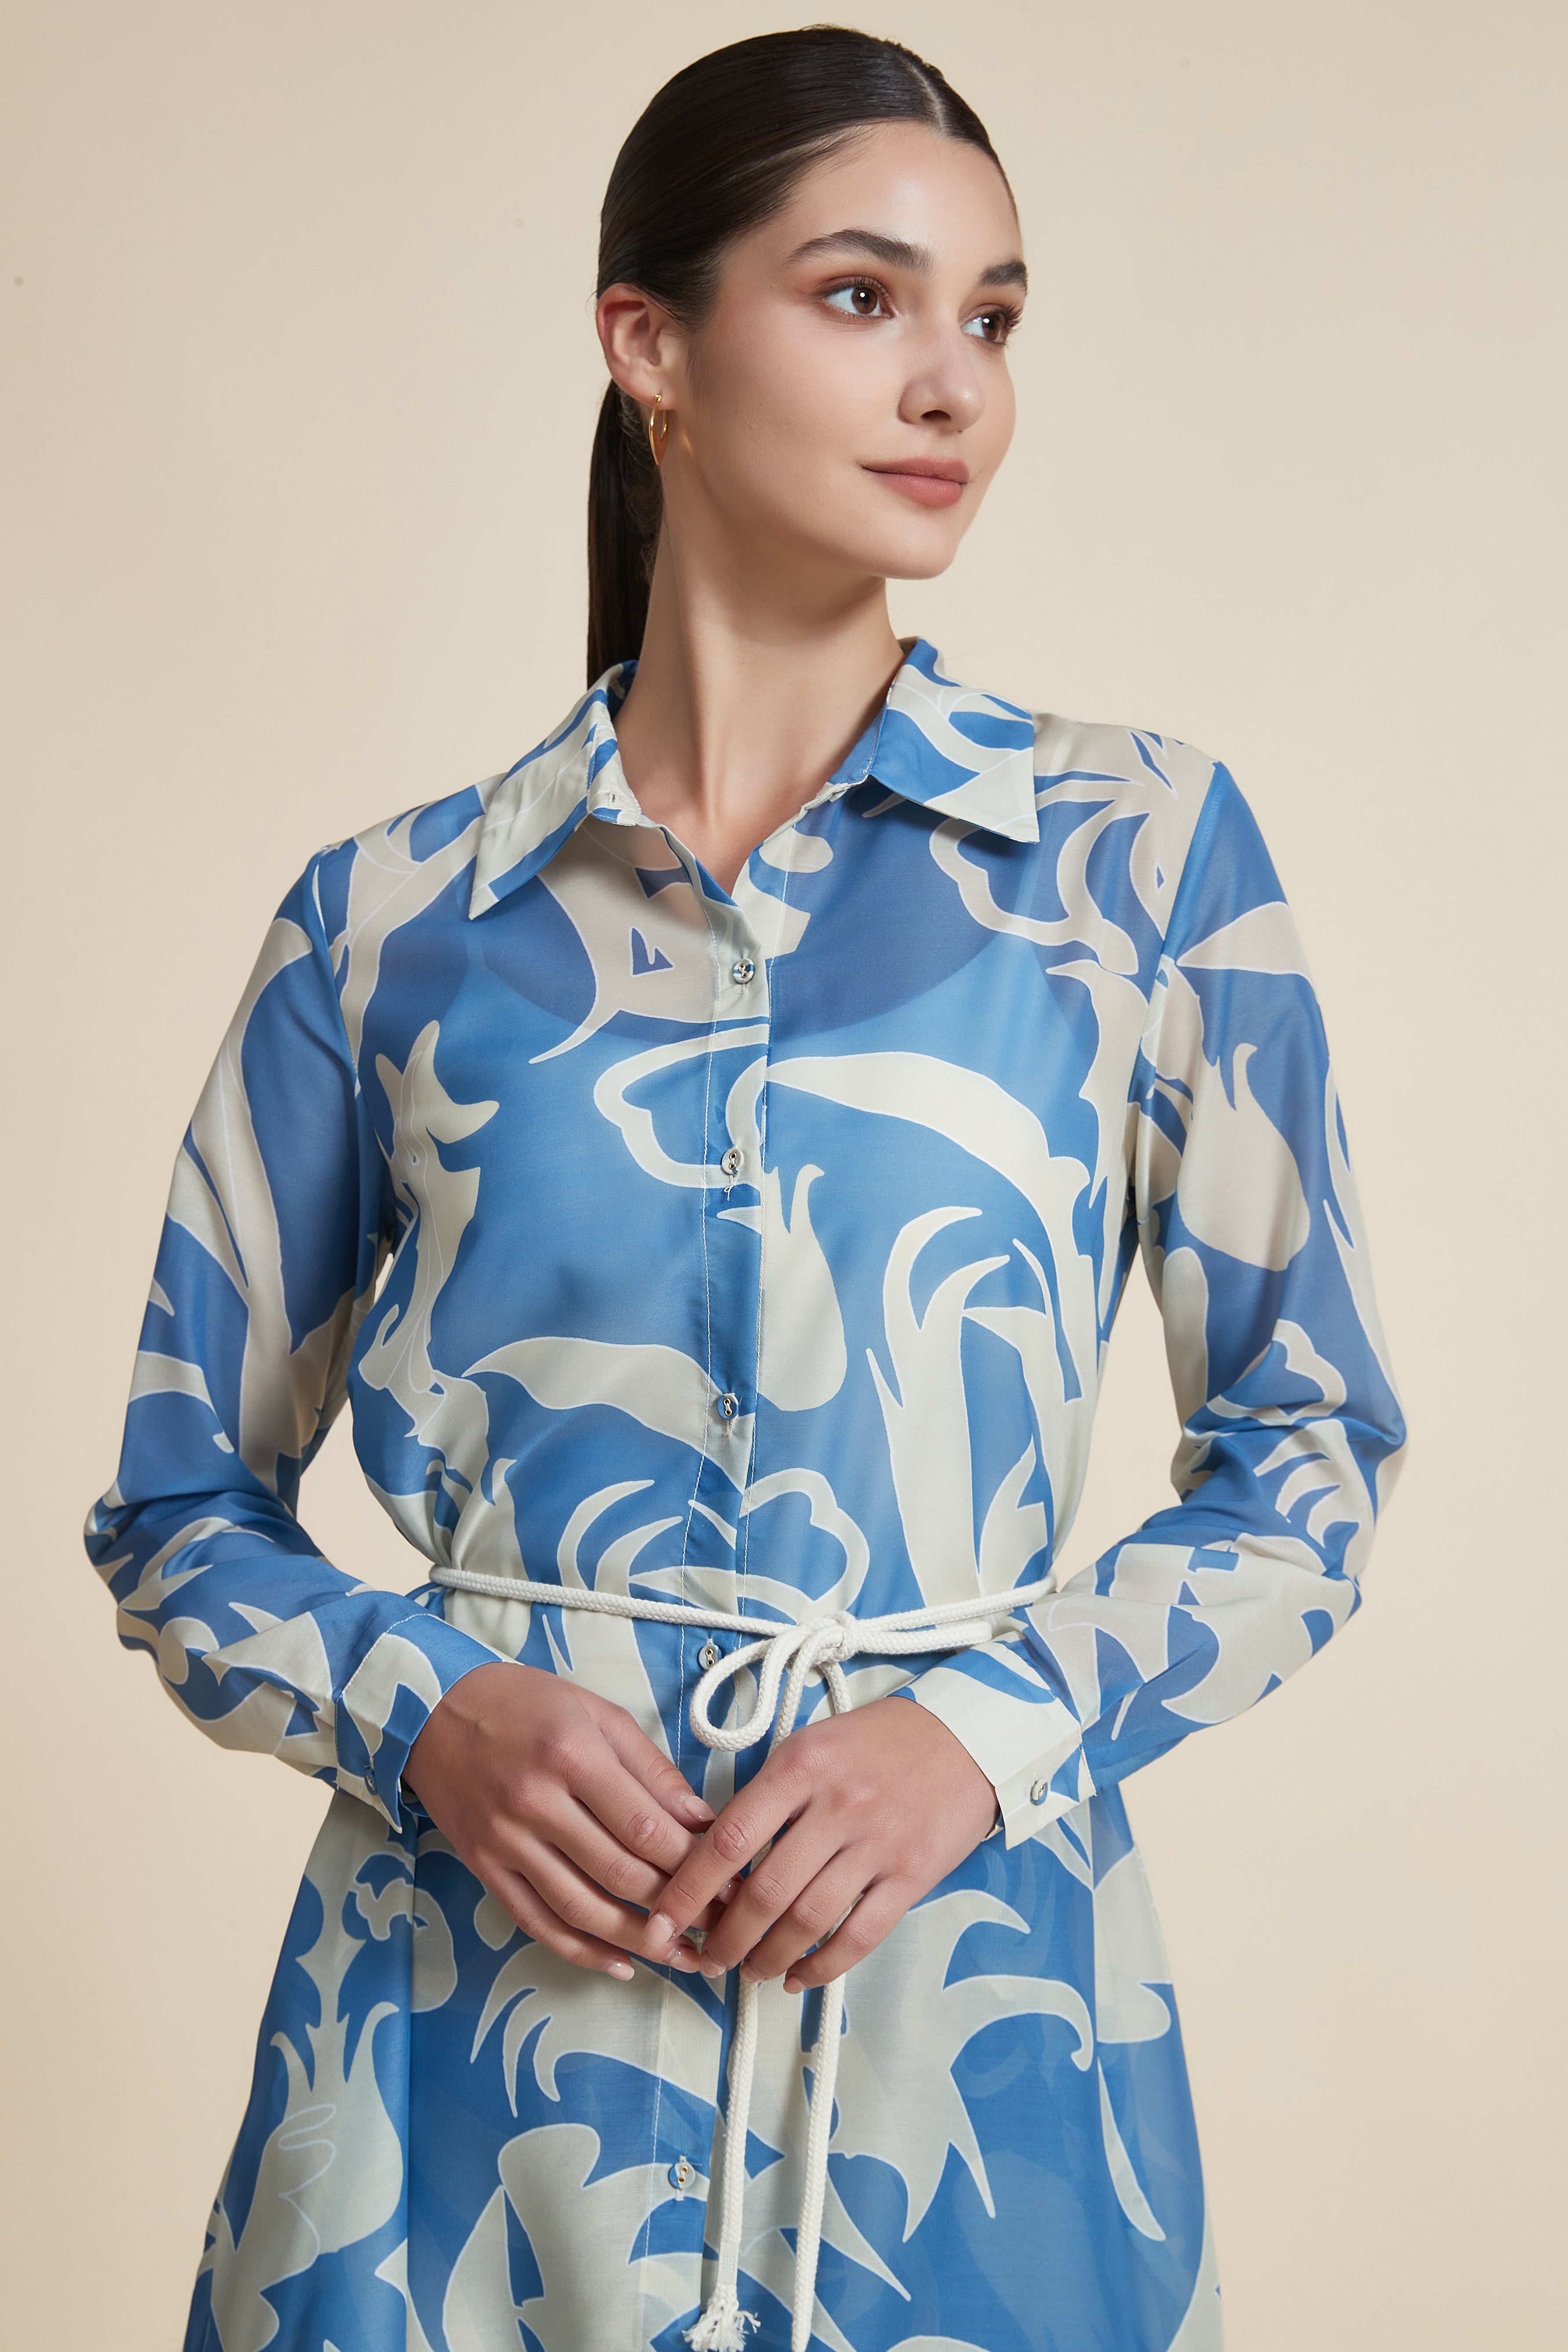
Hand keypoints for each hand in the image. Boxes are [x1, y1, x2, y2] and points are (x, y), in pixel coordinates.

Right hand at [403, 1662, 719, 1980]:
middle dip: (675, 1905)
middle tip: (716, 1925)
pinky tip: (620, 1965)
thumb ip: (650, 1768)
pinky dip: (580, 1952)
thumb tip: (701, 1820)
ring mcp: (506, 1841)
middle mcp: (536, 1803)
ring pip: (581, 1908)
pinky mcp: (485, 1868)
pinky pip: (537, 1922)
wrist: (432, 1710)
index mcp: (572, 1755)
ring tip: (681, 1956)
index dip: (695, 1862)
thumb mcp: (596, 1713)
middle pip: (619, 1873)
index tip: (729, 1881)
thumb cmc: (523, 1703)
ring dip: (637, 1941)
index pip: (646, 1826)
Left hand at [642, 1696, 998, 1992]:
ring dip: (768, 1957)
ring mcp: (877, 1842)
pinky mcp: (911, 1875)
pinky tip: (798, 1976)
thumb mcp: (813, 1744)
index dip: (689, 1888)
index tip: (663, 1919)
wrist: (965, 1738)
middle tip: (706, 1958)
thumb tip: (716, 1854)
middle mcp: (836, 1805)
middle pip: (764, 1890)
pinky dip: (822, 1965)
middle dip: (725, 1937)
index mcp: (801, 1766)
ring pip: (807, 1919)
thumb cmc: (878, 1741)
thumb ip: (769, 1793)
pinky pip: (859, 1935)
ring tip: (749, 1971)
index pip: (729, 1837)